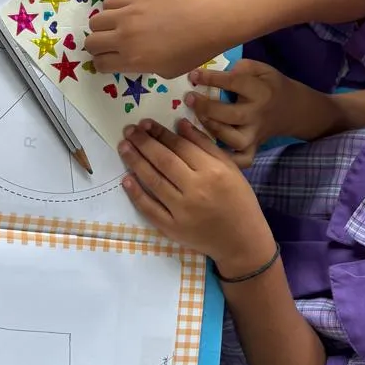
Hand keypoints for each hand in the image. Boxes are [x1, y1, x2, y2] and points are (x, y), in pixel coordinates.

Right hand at [85, 0, 222, 76]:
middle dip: (97, 47)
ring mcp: (128, 15)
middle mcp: (124, 38)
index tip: (109, 61)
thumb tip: (137, 59)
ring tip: (115, 26)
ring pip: (96, 20)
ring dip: (102, 26)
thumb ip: (146, 66)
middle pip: (92, 42)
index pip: (100, 64)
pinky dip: (112, 9)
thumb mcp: (169, 70)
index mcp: (132, 60)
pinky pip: (110, 1)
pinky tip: (124, 11)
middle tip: (109, 45)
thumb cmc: (195, 50)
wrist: (209, 19)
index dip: (103, 64)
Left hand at [119, 118, 275, 268]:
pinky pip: (149, 209)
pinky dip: (136, 194)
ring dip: (135, 162)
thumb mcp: (230, 168)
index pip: (180, 146)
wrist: (241, 240)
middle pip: (163, 160)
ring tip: (123, 148)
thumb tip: (180, 124)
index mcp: (212, 171)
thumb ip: (205, 145)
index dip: (161, 133)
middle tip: (129, 131)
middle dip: (143, 143)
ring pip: (153, 181)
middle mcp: (196, 189)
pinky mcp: (172, 228)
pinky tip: (126, 180)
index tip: (145, 123)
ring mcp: (181, 210)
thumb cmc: (239, 200)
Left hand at [186, 61, 312, 168]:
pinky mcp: (254, 148)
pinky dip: (226, 160)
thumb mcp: (262, 69)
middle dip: (207, 107)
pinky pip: (241, 160)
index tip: (193, 74)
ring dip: (212, 130)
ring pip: (233, 140)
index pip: (234, 83)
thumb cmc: (270, 86)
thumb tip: (217, 73)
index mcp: (261, 92)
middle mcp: (257, 115)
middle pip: (231, 115)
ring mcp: (255, 135)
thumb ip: (241, 67)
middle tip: (189, 98)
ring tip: (194, 120)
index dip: (212, 78)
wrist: (293, 109)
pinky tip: (208, 150)